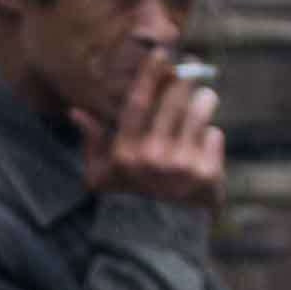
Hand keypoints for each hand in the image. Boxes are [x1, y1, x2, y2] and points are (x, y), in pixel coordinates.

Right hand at [78, 45, 228, 214]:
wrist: (160, 236)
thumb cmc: (128, 198)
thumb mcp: (102, 174)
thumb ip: (92, 141)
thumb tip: (76, 111)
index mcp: (126, 152)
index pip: (138, 102)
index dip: (150, 74)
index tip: (162, 53)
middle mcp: (153, 157)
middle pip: (174, 101)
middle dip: (186, 78)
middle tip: (193, 65)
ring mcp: (181, 165)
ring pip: (199, 113)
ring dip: (206, 100)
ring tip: (207, 98)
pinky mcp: (206, 173)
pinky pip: (214, 137)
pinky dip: (212, 136)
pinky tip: (206, 143)